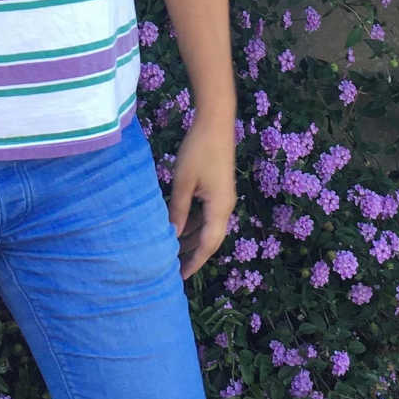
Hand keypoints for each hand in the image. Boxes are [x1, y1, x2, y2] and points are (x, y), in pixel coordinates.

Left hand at [167, 112, 236, 278]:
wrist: (215, 122)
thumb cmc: (198, 150)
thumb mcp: (183, 182)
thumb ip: (178, 211)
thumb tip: (172, 237)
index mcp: (219, 208)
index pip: (208, 245)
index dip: (194, 262)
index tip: (180, 277)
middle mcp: (225, 206)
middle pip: (210, 238)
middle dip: (192, 253)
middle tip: (172, 267)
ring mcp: (223, 197)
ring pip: (208, 226)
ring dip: (192, 237)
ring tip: (172, 249)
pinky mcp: (218, 188)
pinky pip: (207, 213)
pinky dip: (194, 222)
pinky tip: (179, 225)